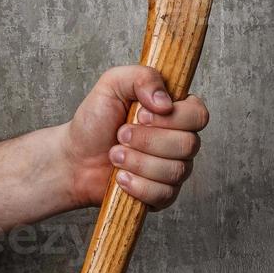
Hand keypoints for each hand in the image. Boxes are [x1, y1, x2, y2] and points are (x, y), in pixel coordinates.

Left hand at [60, 65, 208, 210]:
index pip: (198, 115)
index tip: (140, 115)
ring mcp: (174, 169)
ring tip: (116, 155)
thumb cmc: (95, 121)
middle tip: (120, 135)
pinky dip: (137, 185)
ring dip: (138, 162)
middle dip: (147, 140)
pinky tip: (121, 178)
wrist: (75, 158)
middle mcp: (180, 140)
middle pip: (188, 145)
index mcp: (175, 111)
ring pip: (176, 171)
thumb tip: (165, 101)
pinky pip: (164, 194)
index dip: (172, 118)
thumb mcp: (113, 85)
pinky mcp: (163, 195)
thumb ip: (142, 77)